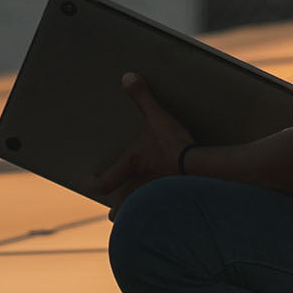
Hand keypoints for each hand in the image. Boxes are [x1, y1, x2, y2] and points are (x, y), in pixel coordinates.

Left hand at [93, 73, 195, 211]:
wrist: (200, 169)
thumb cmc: (173, 145)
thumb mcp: (157, 118)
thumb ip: (143, 98)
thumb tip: (127, 76)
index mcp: (132, 166)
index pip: (104, 181)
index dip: (97, 183)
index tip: (92, 183)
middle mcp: (139, 187)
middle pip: (120, 210)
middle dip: (118, 211)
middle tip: (115, 212)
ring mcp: (156, 200)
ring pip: (140, 215)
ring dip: (140, 215)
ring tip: (144, 213)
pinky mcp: (175, 206)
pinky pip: (165, 216)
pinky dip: (165, 215)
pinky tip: (173, 214)